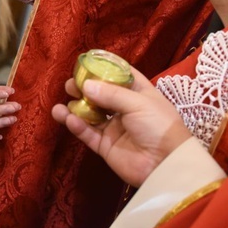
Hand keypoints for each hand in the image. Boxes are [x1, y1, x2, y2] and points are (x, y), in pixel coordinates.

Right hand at [52, 68, 191, 186]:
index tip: (87, 63)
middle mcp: (125, 109)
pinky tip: (69, 119)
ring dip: (76, 108)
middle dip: (85, 89)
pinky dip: (78, 126)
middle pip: (101, 95)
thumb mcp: (138, 103)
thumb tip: (86, 85)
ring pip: (91, 115)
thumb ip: (111, 94)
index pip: (120, 76)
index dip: (105, 69)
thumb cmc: (158, 125)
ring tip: (61, 104)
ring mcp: (115, 128)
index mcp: (139, 93)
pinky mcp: (106, 146)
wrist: (165, 164)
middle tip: (70, 85)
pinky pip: (89, 134)